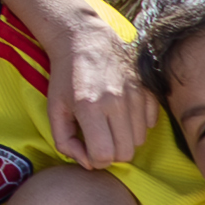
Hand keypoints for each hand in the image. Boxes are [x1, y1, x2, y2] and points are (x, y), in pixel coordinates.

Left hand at [35, 0, 148, 169]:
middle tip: (98, 139)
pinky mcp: (148, 90)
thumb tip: (88, 163)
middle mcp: (116, 102)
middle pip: (125, 153)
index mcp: (89, 107)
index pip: (104, 156)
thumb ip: (65, 142)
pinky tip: (122, 114)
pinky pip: (150, 124)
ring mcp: (136, 95)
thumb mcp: (54, 110)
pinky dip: (138, 125)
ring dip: (124, 139)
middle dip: (111, 154)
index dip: (94, 159)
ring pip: (139, 141)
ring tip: (109, 125)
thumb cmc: (65, 78)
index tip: (86, 148)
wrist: (85, 40)